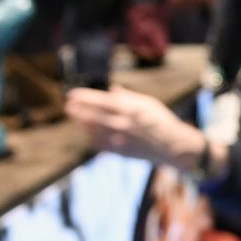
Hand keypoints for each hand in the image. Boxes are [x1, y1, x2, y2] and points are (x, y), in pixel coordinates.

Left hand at [66, 84, 204, 169]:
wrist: (172, 146)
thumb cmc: (161, 121)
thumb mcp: (147, 103)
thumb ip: (127, 97)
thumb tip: (111, 89)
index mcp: (128, 109)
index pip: (98, 101)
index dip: (83, 97)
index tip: (71, 95)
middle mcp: (120, 124)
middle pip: (91, 116)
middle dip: (77, 110)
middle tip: (68, 106)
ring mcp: (119, 139)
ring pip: (92, 131)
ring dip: (82, 123)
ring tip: (77, 118)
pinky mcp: (120, 152)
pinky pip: (99, 144)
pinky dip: (91, 137)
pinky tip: (88, 133)